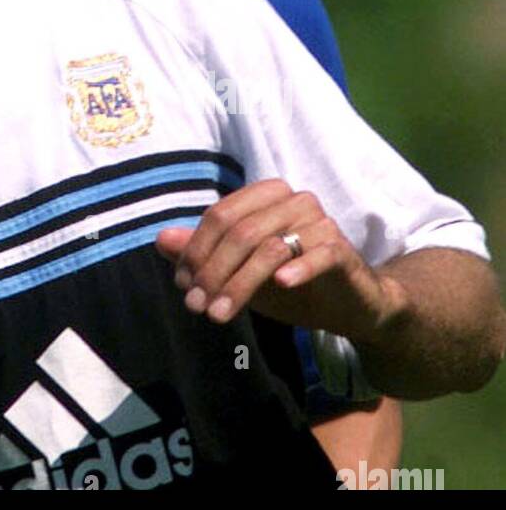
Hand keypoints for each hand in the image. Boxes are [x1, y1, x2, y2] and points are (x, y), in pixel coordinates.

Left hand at [155, 180, 401, 342]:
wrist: (348, 305)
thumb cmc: (288, 281)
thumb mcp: (240, 270)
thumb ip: (203, 253)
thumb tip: (161, 240)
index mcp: (265, 195)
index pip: (219, 216)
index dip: (196, 251)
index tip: (183, 286)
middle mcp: (292, 200)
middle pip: (240, 231)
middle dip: (213, 272)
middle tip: (197, 306)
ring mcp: (320, 221)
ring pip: (270, 247)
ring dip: (240, 283)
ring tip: (220, 314)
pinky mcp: (342, 248)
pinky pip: (317, 254)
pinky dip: (297, 268)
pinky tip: (281, 286)